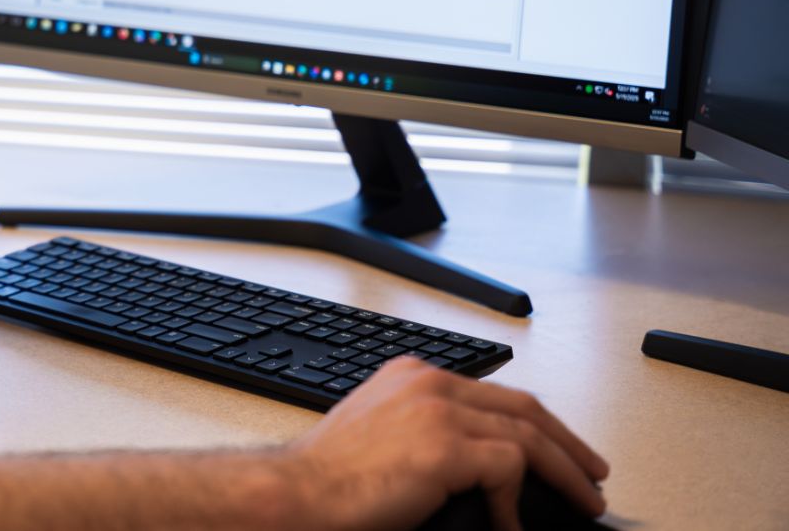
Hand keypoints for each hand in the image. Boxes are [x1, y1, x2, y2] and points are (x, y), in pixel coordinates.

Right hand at [281, 358, 609, 530]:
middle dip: (567, 443)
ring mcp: (438, 410)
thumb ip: (424, 433)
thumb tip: (471, 465)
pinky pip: (510, 468)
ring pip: (529, 436)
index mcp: (413, 375)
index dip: (534, 422)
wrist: (300, 494)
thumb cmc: (330, 478)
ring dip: (566, 472)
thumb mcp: (381, 435)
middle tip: (591, 471)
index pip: (494, 393)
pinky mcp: (445, 446)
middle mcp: (429, 382)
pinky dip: (519, 502)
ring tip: (584, 498)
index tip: (555, 446)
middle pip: (523, 407)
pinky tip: (513, 524)